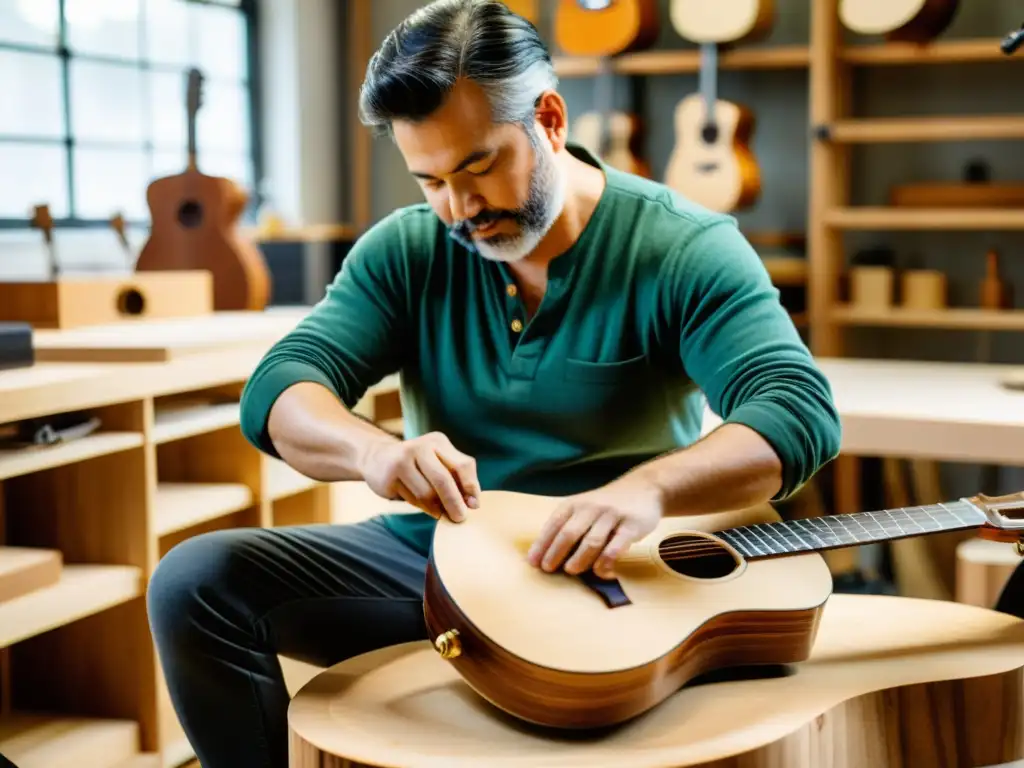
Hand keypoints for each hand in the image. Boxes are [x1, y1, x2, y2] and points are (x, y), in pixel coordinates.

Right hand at [359, 431, 480, 521]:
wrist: (377, 458)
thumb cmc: (417, 465)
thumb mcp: (438, 462)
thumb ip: (456, 477)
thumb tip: (472, 503)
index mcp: (438, 441)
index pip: (463, 465)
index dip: (471, 487)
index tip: (474, 505)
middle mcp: (420, 447)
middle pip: (443, 479)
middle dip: (454, 502)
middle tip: (460, 518)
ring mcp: (402, 460)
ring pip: (427, 493)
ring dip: (436, 508)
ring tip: (439, 511)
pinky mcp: (389, 476)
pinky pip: (412, 499)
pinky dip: (422, 507)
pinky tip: (423, 505)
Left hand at [526, 477, 663, 578]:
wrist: (644, 488)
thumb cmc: (606, 504)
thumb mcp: (583, 507)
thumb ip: (567, 525)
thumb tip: (545, 554)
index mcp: (575, 504)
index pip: (554, 525)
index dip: (542, 544)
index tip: (533, 562)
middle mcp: (591, 508)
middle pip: (569, 533)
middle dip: (555, 553)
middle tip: (548, 569)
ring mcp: (612, 516)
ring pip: (592, 541)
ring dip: (579, 559)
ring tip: (571, 570)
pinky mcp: (631, 526)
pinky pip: (616, 546)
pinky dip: (606, 561)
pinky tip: (600, 571)